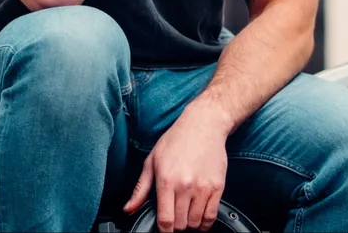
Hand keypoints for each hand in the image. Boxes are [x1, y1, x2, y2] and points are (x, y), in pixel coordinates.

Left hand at [123, 107, 229, 231]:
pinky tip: (199, 217)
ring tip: (185, 215)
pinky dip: (205, 223)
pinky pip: (211, 216)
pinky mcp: (218, 187)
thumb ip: (141, 189)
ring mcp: (203, 187)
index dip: (163, 231)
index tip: (163, 229)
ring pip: (196, 223)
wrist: (204, 125)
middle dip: (175, 226)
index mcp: (166, 180)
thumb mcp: (152, 161)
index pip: (165, 220)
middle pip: (180, 224)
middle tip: (173, 218)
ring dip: (189, 224)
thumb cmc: (177, 140)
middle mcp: (185, 186)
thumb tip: (129, 208)